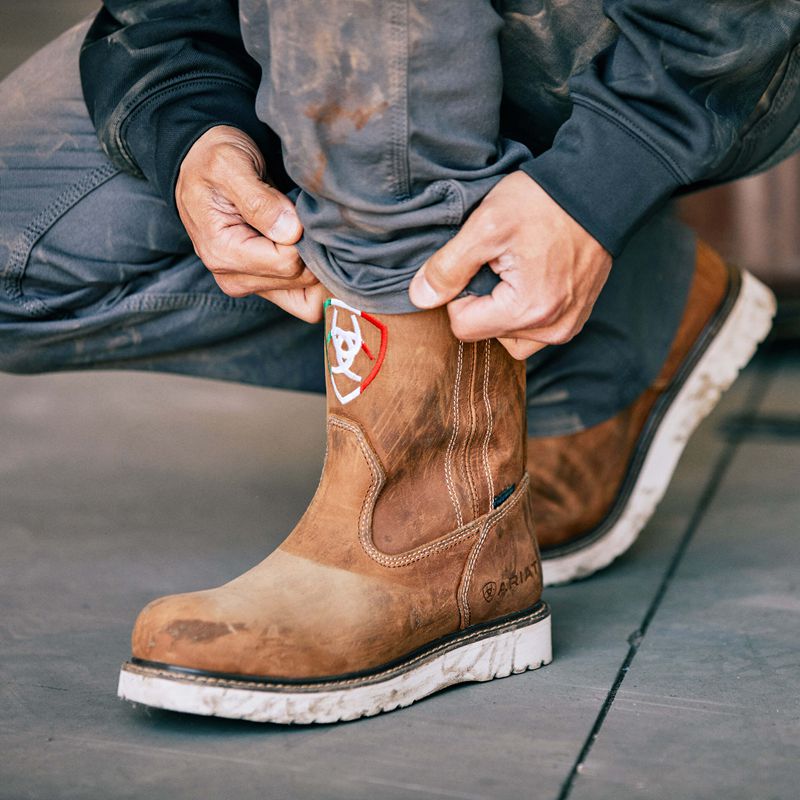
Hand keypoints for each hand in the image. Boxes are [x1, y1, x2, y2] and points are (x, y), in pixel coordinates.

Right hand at [176, 125, 324, 321]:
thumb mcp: (231, 167)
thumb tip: (292, 232)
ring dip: (320, 271)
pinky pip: (301, 299)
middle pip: (298, 281)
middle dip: (316, 254)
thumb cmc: (214, 160)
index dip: (306, 238)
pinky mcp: (262, 284)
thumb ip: (260, 200)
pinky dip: (317, 283)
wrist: (200, 164)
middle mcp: (233, 277)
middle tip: (318, 221)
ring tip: (318, 235)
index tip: (308, 212)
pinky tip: (319, 253)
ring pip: (305, 299)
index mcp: (223, 252)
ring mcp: (248, 284)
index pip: (287, 262)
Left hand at [408, 171, 611, 358]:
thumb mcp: (486, 226)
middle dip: (483, 303)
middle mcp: (552, 329)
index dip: (459, 295)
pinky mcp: (576, 319)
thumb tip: (420, 298)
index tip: (477, 263)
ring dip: (502, 311)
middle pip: (487, 335)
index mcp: (528, 311)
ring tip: (514, 270)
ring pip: (510, 337)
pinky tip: (530, 277)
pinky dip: (524, 310)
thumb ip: (448, 267)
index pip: (464, 327)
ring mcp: (567, 327)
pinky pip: (535, 330)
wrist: (598, 188)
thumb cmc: (543, 202)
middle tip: (498, 263)